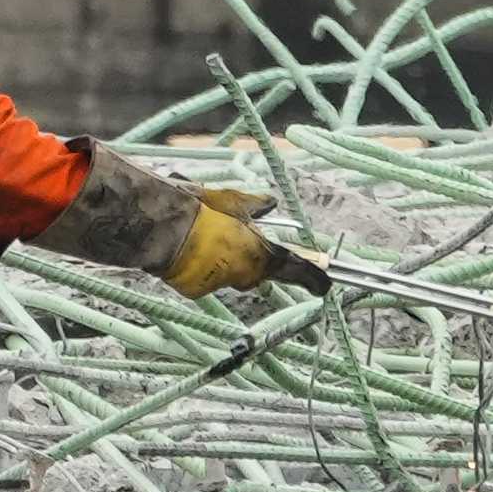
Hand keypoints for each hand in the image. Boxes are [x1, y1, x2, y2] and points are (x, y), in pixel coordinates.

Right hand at [161, 200, 330, 297]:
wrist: (166, 228)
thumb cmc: (204, 212)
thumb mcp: (235, 201)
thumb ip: (256, 205)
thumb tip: (270, 202)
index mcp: (262, 255)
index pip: (296, 270)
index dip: (312, 278)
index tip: (326, 286)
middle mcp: (245, 275)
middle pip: (259, 272)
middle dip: (255, 258)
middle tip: (242, 238)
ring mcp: (221, 284)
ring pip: (232, 274)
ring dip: (226, 259)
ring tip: (208, 235)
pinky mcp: (197, 290)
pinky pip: (208, 277)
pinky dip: (204, 265)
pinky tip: (192, 249)